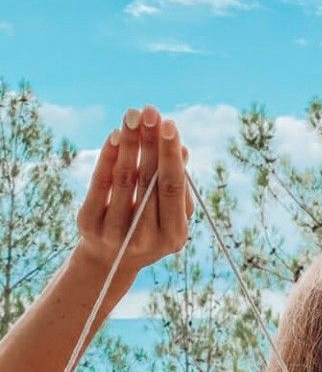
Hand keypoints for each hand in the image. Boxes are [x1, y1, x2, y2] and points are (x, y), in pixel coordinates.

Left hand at [75, 105, 193, 273]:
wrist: (111, 261)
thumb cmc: (149, 228)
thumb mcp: (169, 214)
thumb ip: (177, 186)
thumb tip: (181, 149)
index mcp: (174, 236)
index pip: (172, 189)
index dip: (170, 156)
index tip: (170, 125)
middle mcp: (145, 239)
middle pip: (148, 182)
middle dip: (150, 143)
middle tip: (150, 111)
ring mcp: (115, 234)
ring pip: (124, 180)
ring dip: (130, 143)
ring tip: (133, 115)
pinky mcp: (89, 225)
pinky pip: (100, 184)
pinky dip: (108, 156)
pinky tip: (116, 135)